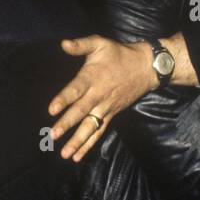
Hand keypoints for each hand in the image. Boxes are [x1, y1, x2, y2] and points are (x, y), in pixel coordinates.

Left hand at [47, 36, 155, 161]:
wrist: (146, 68)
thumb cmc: (119, 54)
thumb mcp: (100, 44)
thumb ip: (81, 44)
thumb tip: (63, 44)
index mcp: (92, 77)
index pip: (76, 90)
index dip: (64, 99)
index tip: (52, 110)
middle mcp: (98, 95)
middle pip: (81, 112)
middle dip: (67, 124)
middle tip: (53, 135)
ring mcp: (105, 107)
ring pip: (90, 127)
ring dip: (78, 141)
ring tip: (65, 154)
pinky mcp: (111, 115)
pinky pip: (99, 132)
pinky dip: (89, 144)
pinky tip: (77, 156)